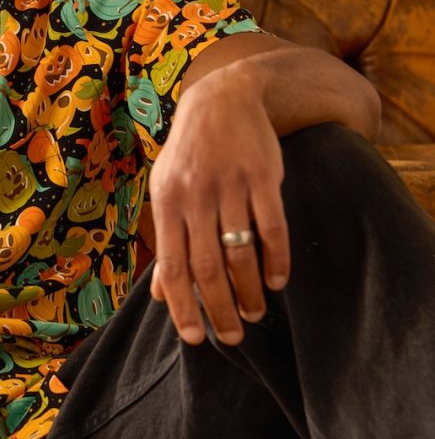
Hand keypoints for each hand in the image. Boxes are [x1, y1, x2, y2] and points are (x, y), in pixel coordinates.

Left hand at [145, 65, 289, 345]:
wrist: (223, 100)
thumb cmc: (190, 157)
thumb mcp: (167, 192)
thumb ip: (166, 241)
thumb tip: (159, 293)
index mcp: (166, 203)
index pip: (172, 266)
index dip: (182, 305)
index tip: (195, 338)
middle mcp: (194, 196)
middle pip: (207, 266)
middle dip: (219, 308)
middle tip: (232, 337)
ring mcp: (229, 186)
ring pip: (240, 251)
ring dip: (250, 289)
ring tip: (257, 313)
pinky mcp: (262, 177)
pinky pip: (272, 227)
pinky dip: (277, 259)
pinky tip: (278, 281)